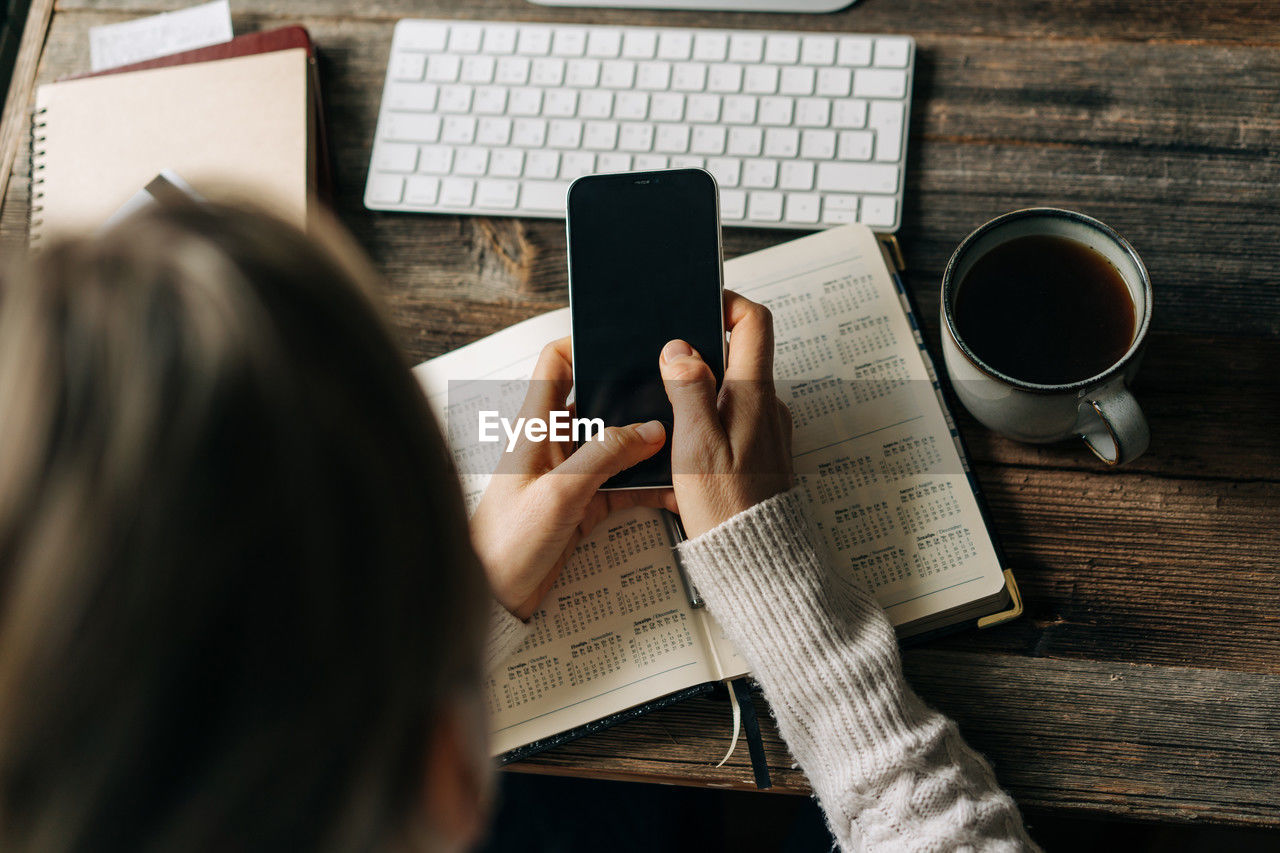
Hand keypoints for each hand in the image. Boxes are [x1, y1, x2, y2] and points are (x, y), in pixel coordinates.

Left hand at [470, 338, 676, 619]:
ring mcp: (570, 475)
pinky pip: (622, 484)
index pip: (556, 364)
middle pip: (596, 402)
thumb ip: (605, 456)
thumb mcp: (560, 493)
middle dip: (633, 396)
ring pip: (617, 445)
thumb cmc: (505, 545)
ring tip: (683, 439)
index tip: (625, 340)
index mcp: (535, 428)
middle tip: (671, 390)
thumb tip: (648, 429)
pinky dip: (647, 485)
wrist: (493, 602)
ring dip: (646, 444)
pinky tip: (673, 488)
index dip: (586, 344)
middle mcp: (553, 444)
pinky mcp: (583, 506)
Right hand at [659, 291, 793, 538]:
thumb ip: (689, 389)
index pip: (754, 322)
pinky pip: (730, 418)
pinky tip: (680, 441)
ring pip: (731, 387)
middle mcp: (767, 405)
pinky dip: (706, 418)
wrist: (757, 560)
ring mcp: (765, 428)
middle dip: (701, 348)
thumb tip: (680, 349)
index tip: (695, 306)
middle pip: (739, 352)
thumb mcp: (696, 444)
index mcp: (754, 393)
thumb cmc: (727, 507)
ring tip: (666, 404)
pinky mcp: (757, 452)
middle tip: (665, 360)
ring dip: (700, 387)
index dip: (726, 303)